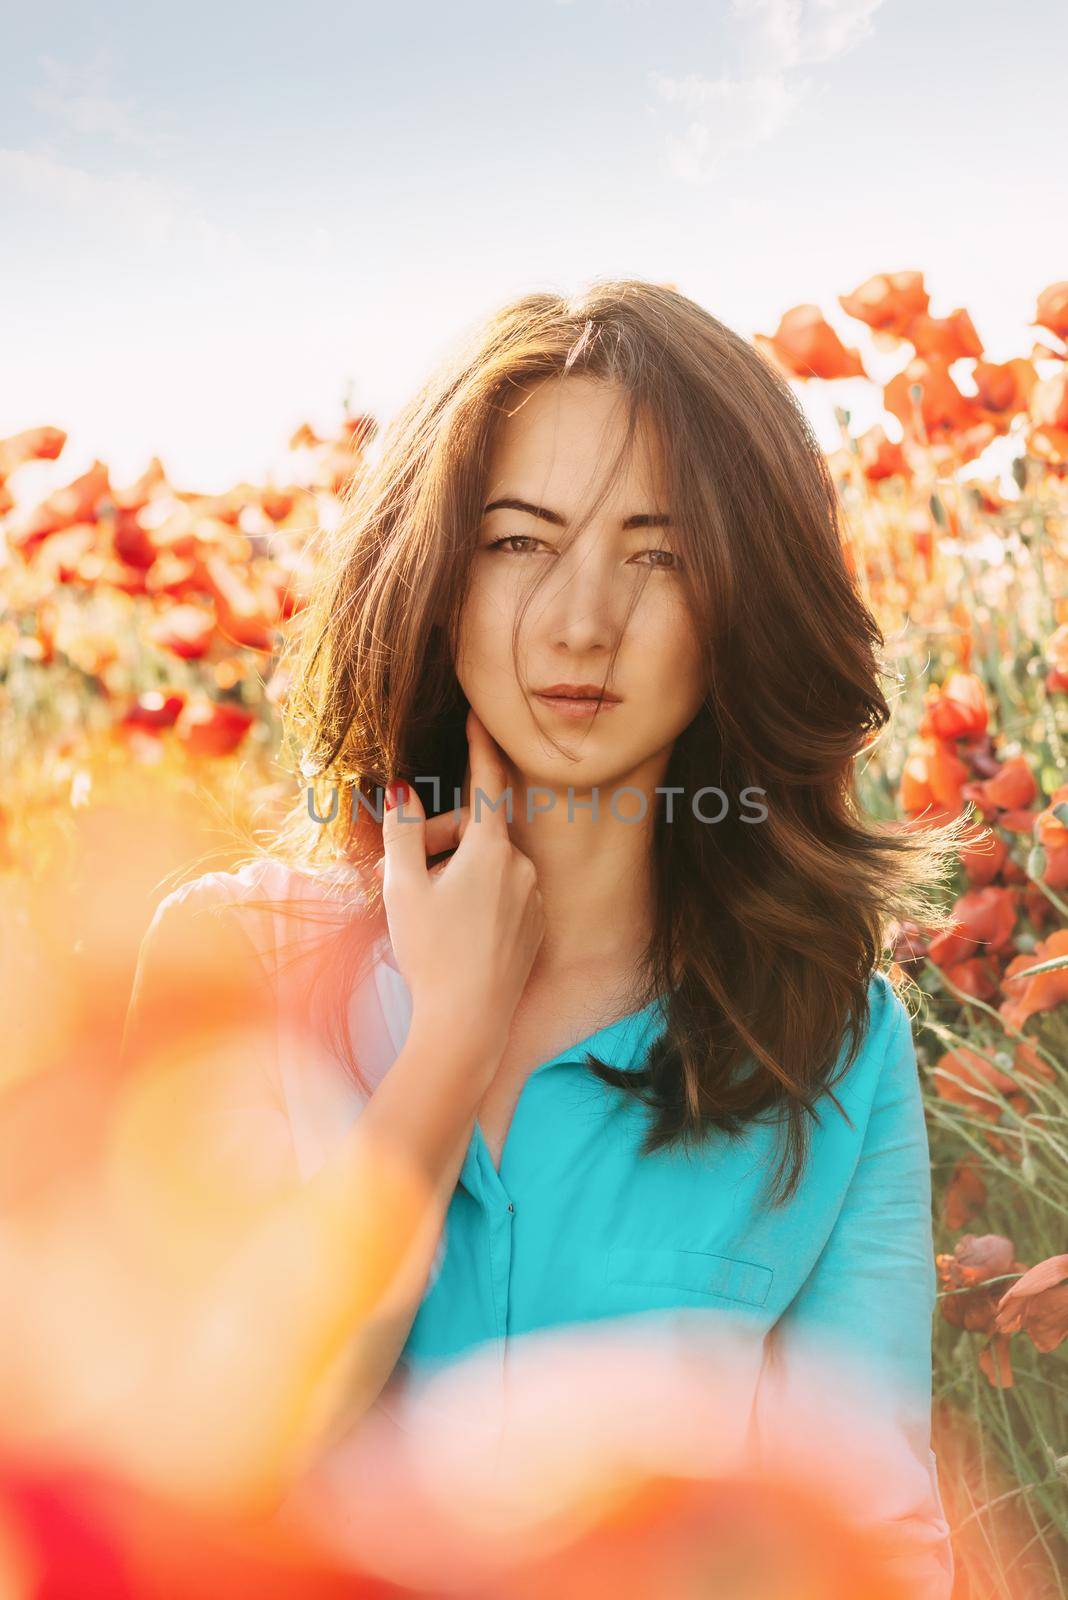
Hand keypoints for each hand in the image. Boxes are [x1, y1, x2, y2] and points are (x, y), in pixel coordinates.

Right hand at [379, 709, 544, 1060]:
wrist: (468, 1023)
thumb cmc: (431, 953)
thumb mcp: (404, 887)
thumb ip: (403, 831)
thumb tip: (403, 790)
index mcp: (491, 850)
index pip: (485, 784)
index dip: (480, 747)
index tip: (481, 715)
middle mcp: (522, 867)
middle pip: (476, 833)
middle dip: (440, 842)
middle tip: (408, 876)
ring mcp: (533, 898)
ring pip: (488, 866)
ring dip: (456, 873)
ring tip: (429, 916)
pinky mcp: (535, 926)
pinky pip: (502, 895)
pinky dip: (476, 900)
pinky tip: (456, 935)